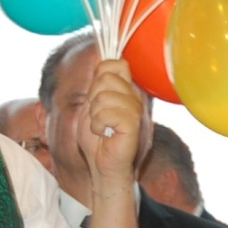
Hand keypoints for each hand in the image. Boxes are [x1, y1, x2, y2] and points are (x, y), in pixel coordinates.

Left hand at [81, 56, 144, 190]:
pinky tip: (104, 134)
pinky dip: (97, 125)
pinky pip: (107, 112)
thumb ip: (97, 85)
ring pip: (103, 96)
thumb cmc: (97, 139)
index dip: (100, 76)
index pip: (114, 63)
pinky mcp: (133, 124)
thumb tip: (101, 60)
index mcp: (127, 90)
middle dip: (93, 98)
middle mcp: (135, 97)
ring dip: (94, 115)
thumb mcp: (91, 106)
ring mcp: (136, 110)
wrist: (103, 167)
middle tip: (99, 118)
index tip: (97, 98)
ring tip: (102, 128)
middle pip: (106, 77)